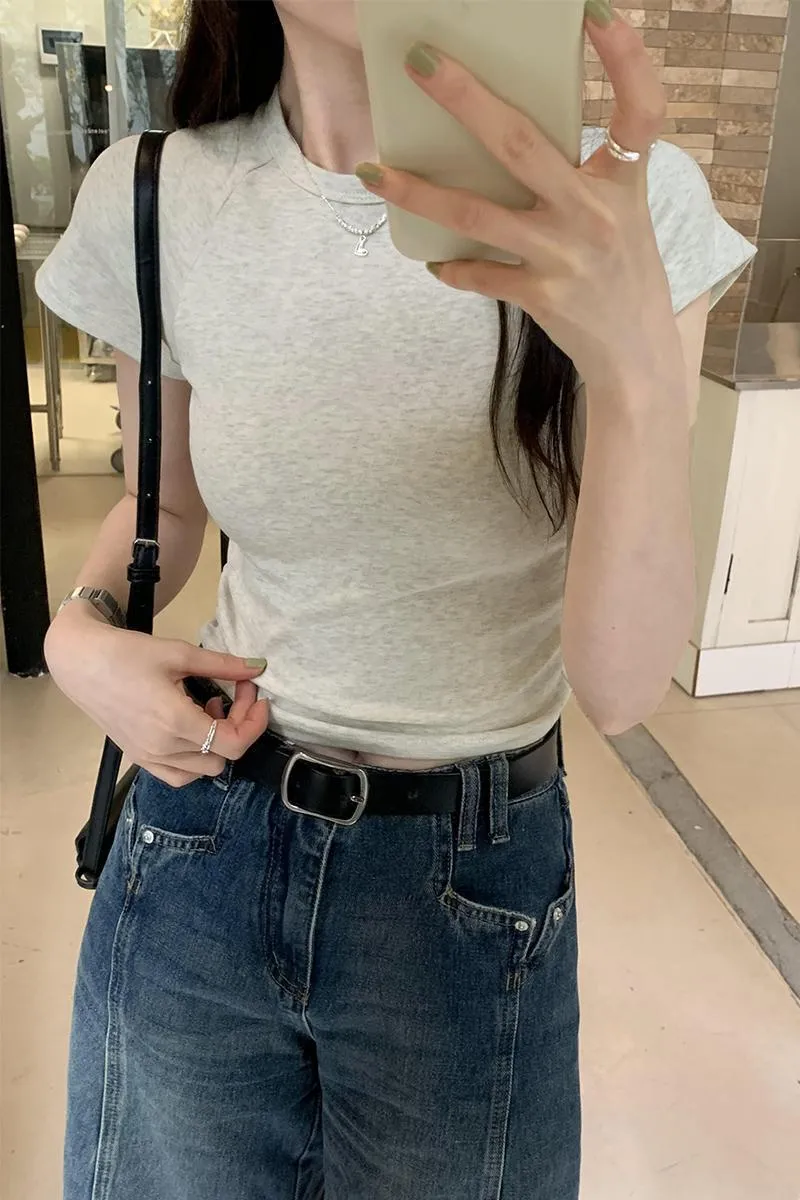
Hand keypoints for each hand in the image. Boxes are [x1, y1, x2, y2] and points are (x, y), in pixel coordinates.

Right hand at [45, 605, 268, 786]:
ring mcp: (148, 758)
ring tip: (207, 709)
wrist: (80, 663)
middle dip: (238, 726)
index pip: (234, 743)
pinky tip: (191, 728)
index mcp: (175, 722)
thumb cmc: (127, 653)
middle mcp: (162, 748)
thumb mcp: (179, 653)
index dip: (255, 722)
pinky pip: (178, 775)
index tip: (258, 696)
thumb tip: (258, 667)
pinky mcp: (138, 758)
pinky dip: (195, 759)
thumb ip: (223, 665)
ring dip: (217, 745)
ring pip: (203, 771)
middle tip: (232, 694)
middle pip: (223, 757)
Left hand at [356, 10, 678, 390]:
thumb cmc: (624, 271)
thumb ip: (583, 172)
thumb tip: (509, 132)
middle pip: (523, 144)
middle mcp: (594, 214)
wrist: (635, 354)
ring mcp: (564, 257)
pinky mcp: (540, 297)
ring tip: (373, 171)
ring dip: (418, 193)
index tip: (594, 9)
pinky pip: (479, 275)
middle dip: (467, 100)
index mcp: (625, 182)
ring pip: (477, 214)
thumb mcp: (623, 211)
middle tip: (422, 62)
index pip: (640, 109)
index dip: (625, 56)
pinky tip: (431, 261)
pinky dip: (452, 267)